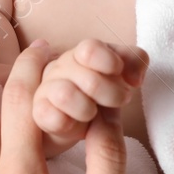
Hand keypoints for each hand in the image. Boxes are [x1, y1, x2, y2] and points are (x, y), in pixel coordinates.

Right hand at [31, 38, 148, 155]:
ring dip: (88, 109)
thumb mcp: (120, 71)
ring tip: (93, 113)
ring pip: (66, 95)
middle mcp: (60, 67)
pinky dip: (70, 123)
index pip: (90, 49)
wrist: (73, 117)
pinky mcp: (39, 113)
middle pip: (89, 79)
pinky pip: (52, 118)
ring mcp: (46, 89)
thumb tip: (134, 79)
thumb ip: (135, 62)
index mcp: (81, 53)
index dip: (109, 63)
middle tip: (118, 100)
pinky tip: (76, 123)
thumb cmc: (99, 90)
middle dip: (111, 94)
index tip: (119, 73)